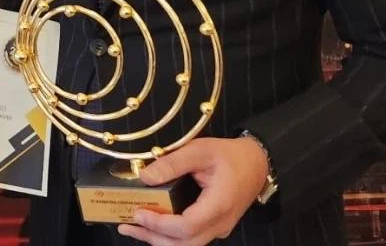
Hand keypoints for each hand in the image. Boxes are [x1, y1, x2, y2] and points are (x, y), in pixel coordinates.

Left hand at [116, 136, 267, 245]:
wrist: (257, 163)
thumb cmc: (230, 156)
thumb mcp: (201, 150)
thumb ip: (173, 163)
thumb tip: (145, 176)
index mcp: (218, 205)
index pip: (186, 227)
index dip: (160, 224)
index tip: (139, 213)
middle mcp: (220, 223)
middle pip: (184, 244)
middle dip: (153, 237)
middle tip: (128, 224)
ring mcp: (218, 228)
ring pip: (187, 245)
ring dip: (158, 240)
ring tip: (133, 228)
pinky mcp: (214, 227)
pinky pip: (190, 239)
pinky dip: (169, 236)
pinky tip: (152, 226)